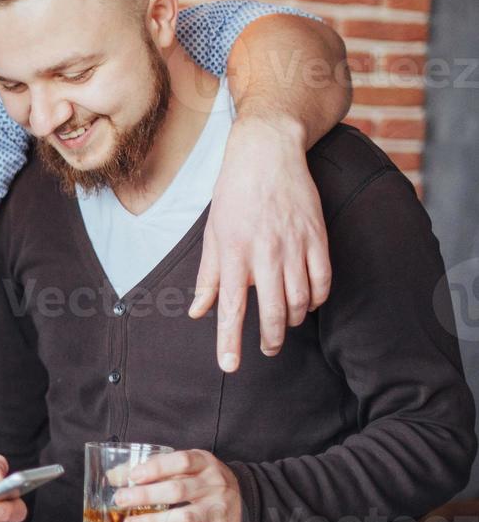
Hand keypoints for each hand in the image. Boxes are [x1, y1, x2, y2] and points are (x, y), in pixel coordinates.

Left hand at [116, 449, 242, 521]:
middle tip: (120, 500)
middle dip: (145, 496)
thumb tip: (114, 476)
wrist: (244, 502)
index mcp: (205, 462)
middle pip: (177, 490)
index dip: (156, 468)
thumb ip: (154, 469)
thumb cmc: (203, 481)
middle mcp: (214, 484)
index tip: (132, 476)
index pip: (181, 461)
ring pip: (183, 518)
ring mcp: (218, 509)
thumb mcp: (187, 468)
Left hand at [191, 114, 329, 372]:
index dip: (230, 341)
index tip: (230, 366)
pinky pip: (323, 281)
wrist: (267, 154)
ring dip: (292, 320)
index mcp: (233, 254)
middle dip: (270, 339)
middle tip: (266, 351)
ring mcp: (294, 245)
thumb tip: (198, 313)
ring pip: (300, 300)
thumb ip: (207, 278)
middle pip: (272, 312)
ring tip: (283, 325)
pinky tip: (307, 303)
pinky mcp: (318, 237)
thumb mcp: (212, 235)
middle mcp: (264, 253)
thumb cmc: (233, 196)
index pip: (230, 308)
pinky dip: (316, 299)